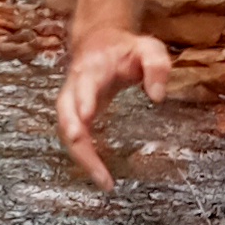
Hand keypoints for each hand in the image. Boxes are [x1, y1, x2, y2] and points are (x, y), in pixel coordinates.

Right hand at [55, 28, 171, 184]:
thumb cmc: (126, 48)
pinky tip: (101, 176)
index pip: (84, 83)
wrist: (99, 42)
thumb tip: (157, 97)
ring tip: (103, 181)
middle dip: (76, 140)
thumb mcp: (148, 48)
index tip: (86, 117)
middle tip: (94, 166)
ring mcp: (72, 101)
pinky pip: (73, 138)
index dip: (83, 99)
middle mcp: (75, 86)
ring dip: (81, 157)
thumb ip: (156, 66)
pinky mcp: (75, 115)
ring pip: (67, 131)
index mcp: (92, 67)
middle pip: (67, 114)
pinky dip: (84, 157)